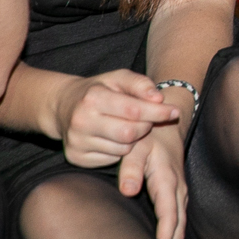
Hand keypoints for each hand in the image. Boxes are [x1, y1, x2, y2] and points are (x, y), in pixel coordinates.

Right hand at [54, 69, 179, 167]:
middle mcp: (81, 121)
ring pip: (122, 149)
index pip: (134, 110)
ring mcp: (77, 142)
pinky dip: (120, 150)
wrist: (63, 106)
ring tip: (129, 127)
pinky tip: (115, 138)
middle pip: (130, 134)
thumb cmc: (99, 90)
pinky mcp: (76, 157)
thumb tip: (158, 98)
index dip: (158, 112)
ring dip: (133, 140)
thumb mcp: (118, 78)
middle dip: (146, 127)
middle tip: (148, 120)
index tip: (174, 112)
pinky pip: (111, 160)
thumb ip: (140, 84)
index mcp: (93, 98)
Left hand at [119, 126, 189, 238]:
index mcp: (167, 180)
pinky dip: (174, 234)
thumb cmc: (146, 136)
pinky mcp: (178, 192)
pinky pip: (178, 218)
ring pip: (181, 223)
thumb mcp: (135, 148)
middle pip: (179, 226)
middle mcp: (178, 189)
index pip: (169, 217)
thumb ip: (130, 169)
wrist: (166, 122)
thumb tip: (128, 191)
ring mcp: (180, 191)